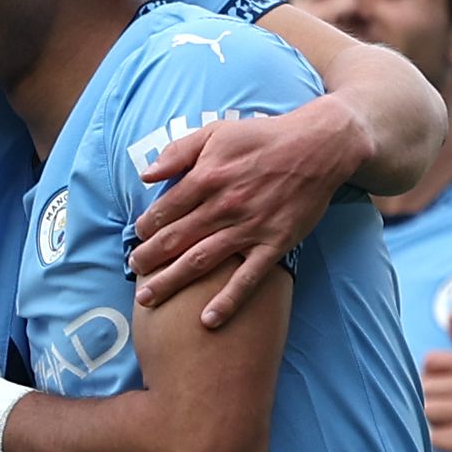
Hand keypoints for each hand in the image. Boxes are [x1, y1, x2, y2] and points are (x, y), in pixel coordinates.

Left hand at [129, 97, 366, 327]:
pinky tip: (208, 320)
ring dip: (171, 281)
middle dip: (148, 259)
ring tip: (147, 297)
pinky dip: (228, 300)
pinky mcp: (274, 244)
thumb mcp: (216, 132)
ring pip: (201, 261)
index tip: (140, 238)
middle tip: (133, 270)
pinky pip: (247, 277)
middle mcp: (223, 206)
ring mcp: (249, 228)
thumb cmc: (263, 137)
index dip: (147, 227)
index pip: (165, 210)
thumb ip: (178, 151)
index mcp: (207, 177)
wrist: (318, 147)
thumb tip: (146, 174)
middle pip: (175, 240)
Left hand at [420, 310, 451, 451]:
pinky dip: (434, 444)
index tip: (449, 393)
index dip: (430, 379)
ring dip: (429, 425)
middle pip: (424, 387)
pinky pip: (431, 437)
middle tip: (450, 418)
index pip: (430, 361)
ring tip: (451, 430)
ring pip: (425, 412)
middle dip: (428, 405)